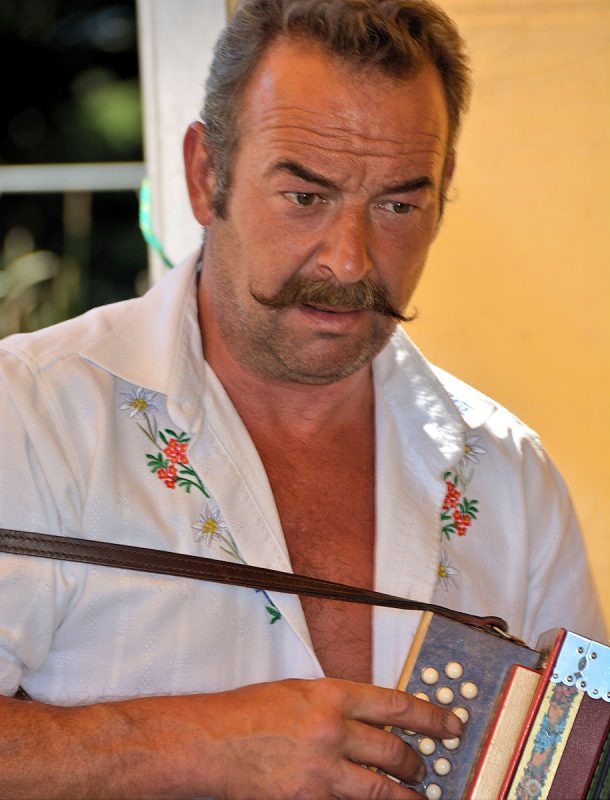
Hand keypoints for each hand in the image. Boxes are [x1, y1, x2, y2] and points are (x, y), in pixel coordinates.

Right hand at [187, 677, 461, 798]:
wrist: (212, 742)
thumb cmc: (248, 712)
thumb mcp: (298, 691)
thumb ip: (336, 703)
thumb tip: (370, 718)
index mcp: (330, 695)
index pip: (395, 705)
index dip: (430, 716)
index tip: (450, 725)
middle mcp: (331, 730)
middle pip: (393, 750)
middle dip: (418, 763)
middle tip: (427, 767)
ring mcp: (321, 770)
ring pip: (380, 787)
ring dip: (404, 794)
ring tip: (415, 796)